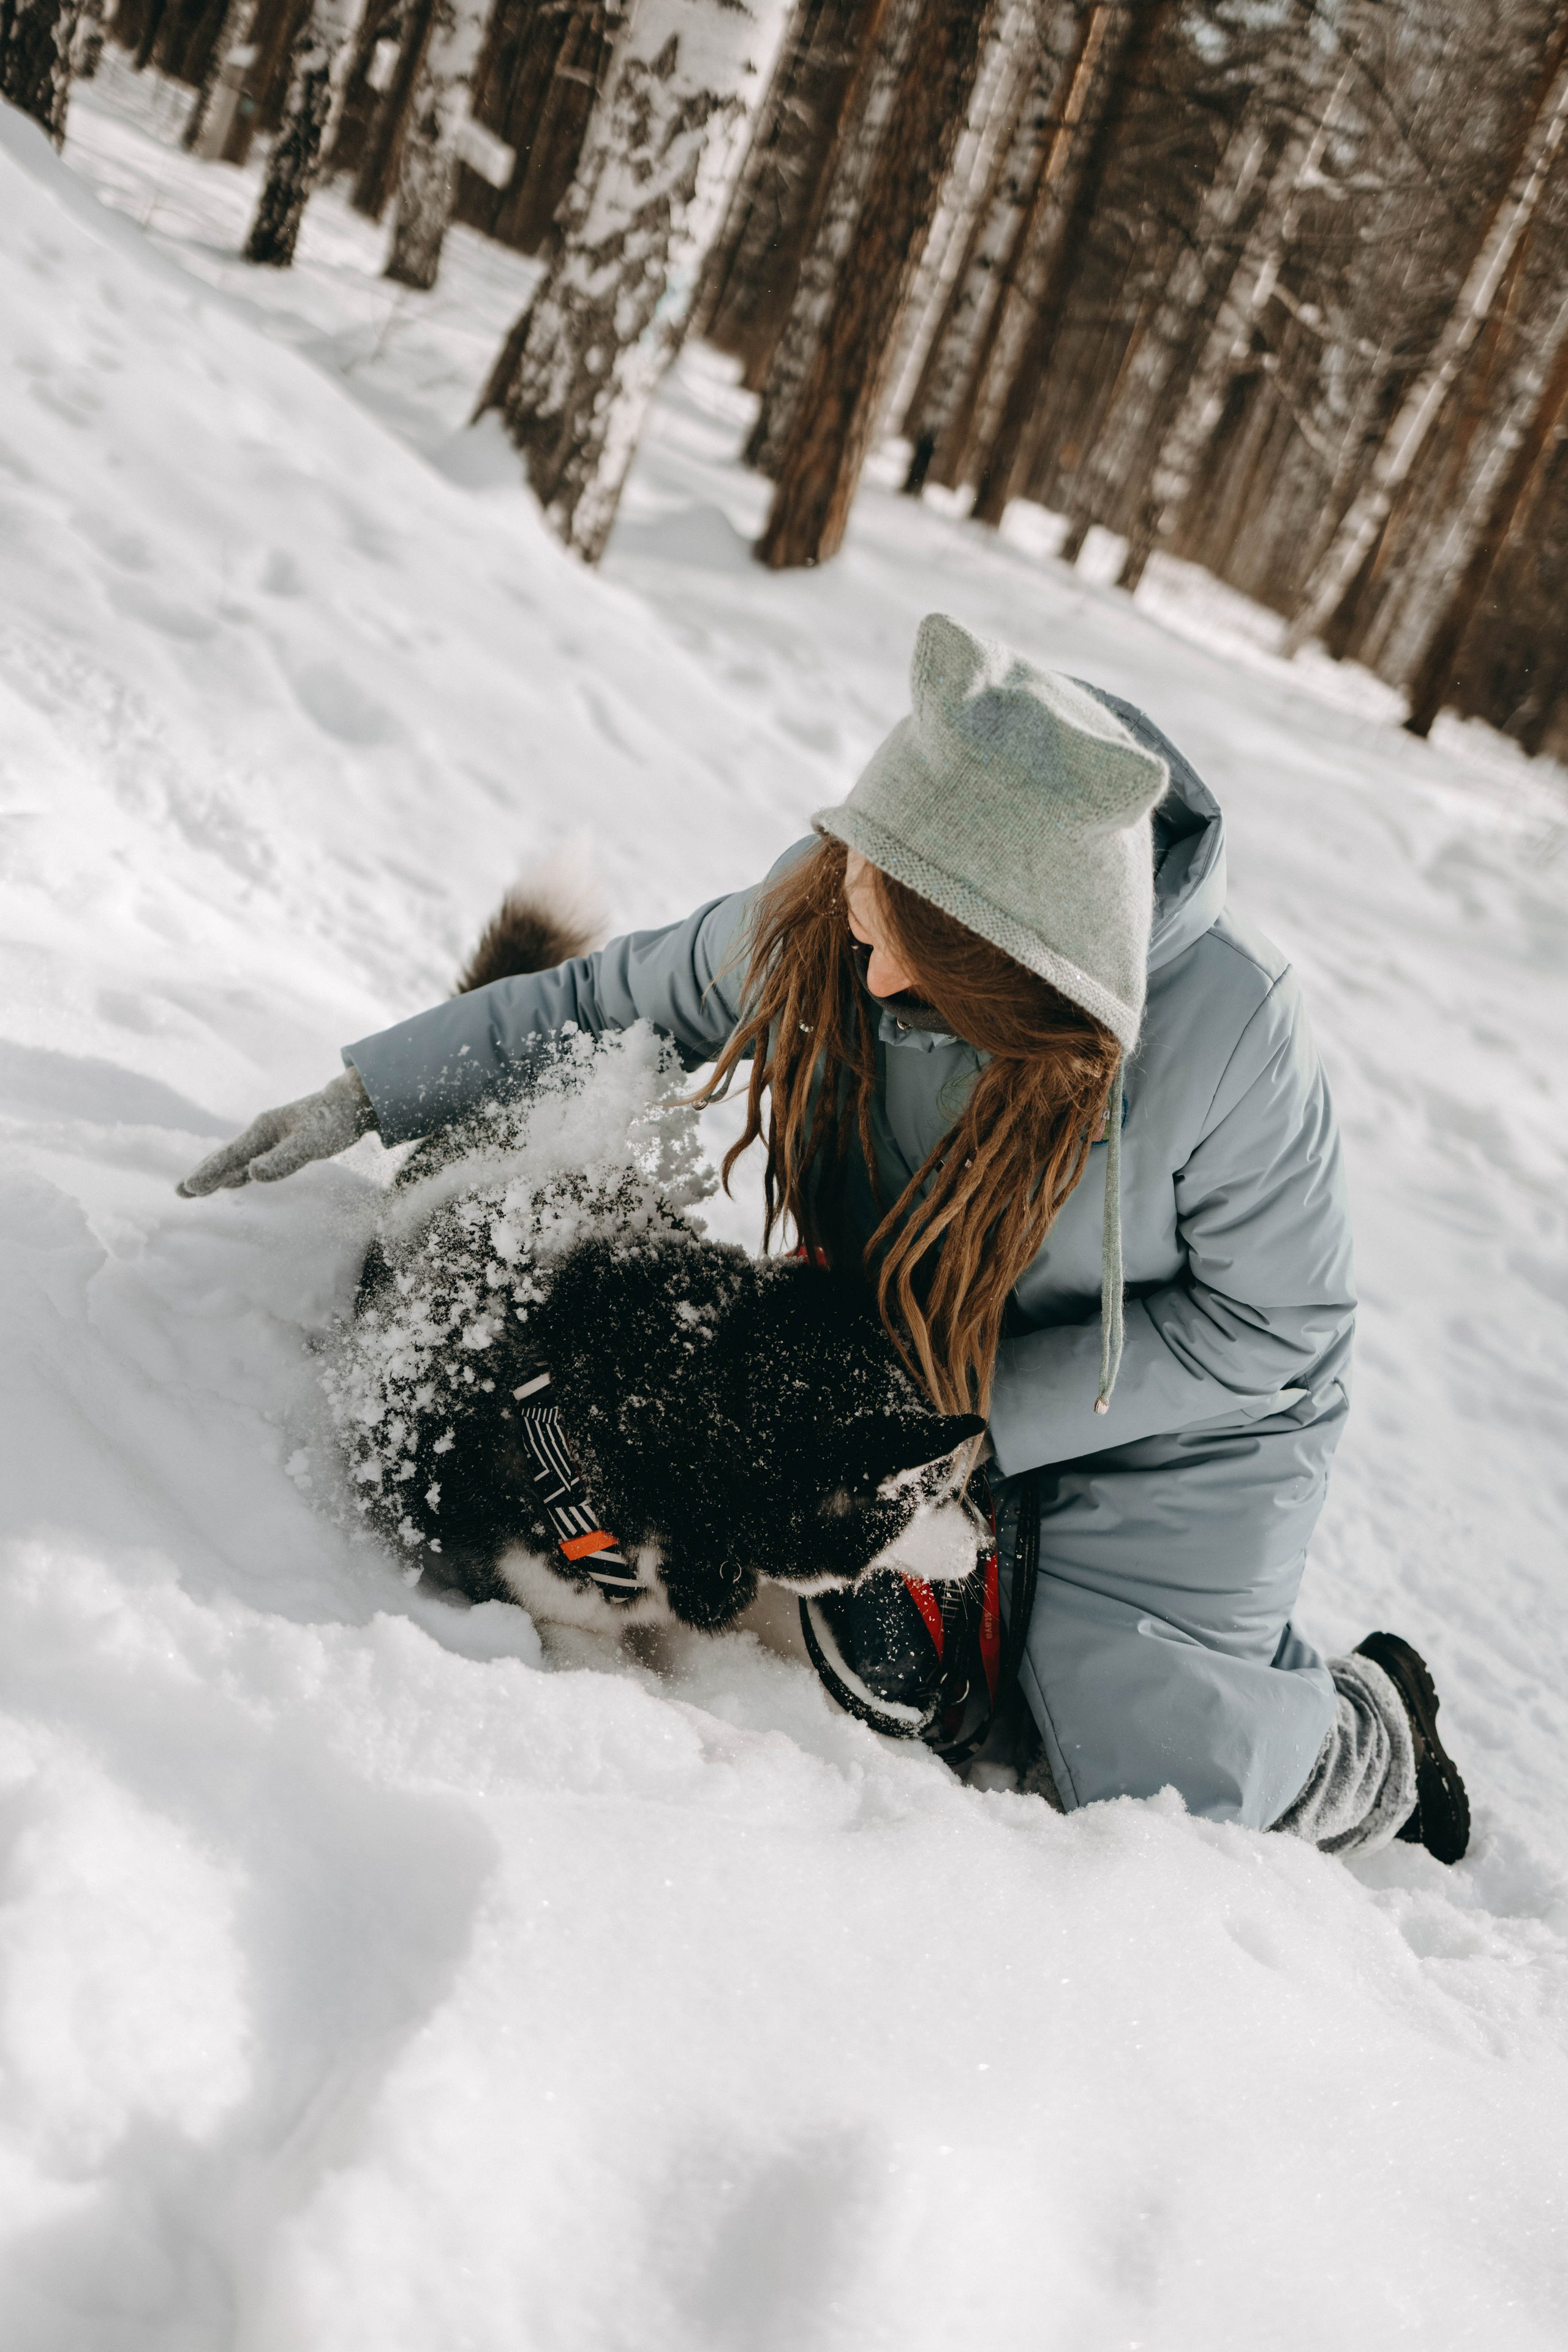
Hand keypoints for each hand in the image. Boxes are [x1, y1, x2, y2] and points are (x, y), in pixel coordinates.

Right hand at [177, 1068, 376, 1195]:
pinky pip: (252, 1161)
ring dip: (217, 1174)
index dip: (209, 1173)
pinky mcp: (283, 1145)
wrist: (352, 1104)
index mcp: (263, 1130)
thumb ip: (284, 1159)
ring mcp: (271, 1139)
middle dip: (203, 1174)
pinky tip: (233, 1180)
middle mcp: (262, 1133)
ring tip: (196, 1188)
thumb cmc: (333, 1122)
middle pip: (226, 1157)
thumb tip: (253, 1174)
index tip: (189, 1187)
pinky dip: (237, 1172)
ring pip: (237, 1160)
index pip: (230, 1156)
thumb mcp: (311, 1142)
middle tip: (179, 1192)